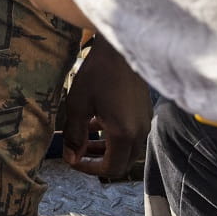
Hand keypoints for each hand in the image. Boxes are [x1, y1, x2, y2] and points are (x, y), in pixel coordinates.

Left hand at [61, 42, 150, 180]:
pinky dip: (114, 135)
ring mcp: (145, 122)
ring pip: (126, 148)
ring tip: (84, 136)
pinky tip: (96, 121)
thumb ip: (74, 135)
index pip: (110, 168)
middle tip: (78, 151)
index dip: (89, 168)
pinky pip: (131, 134)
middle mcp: (140, 132)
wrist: (120, 47)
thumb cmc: (98, 73)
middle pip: (121, 162)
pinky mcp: (145, 111)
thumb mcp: (78, 104)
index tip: (72, 159)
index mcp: (124, 134)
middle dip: (98, 160)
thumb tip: (71, 158)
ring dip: (105, 148)